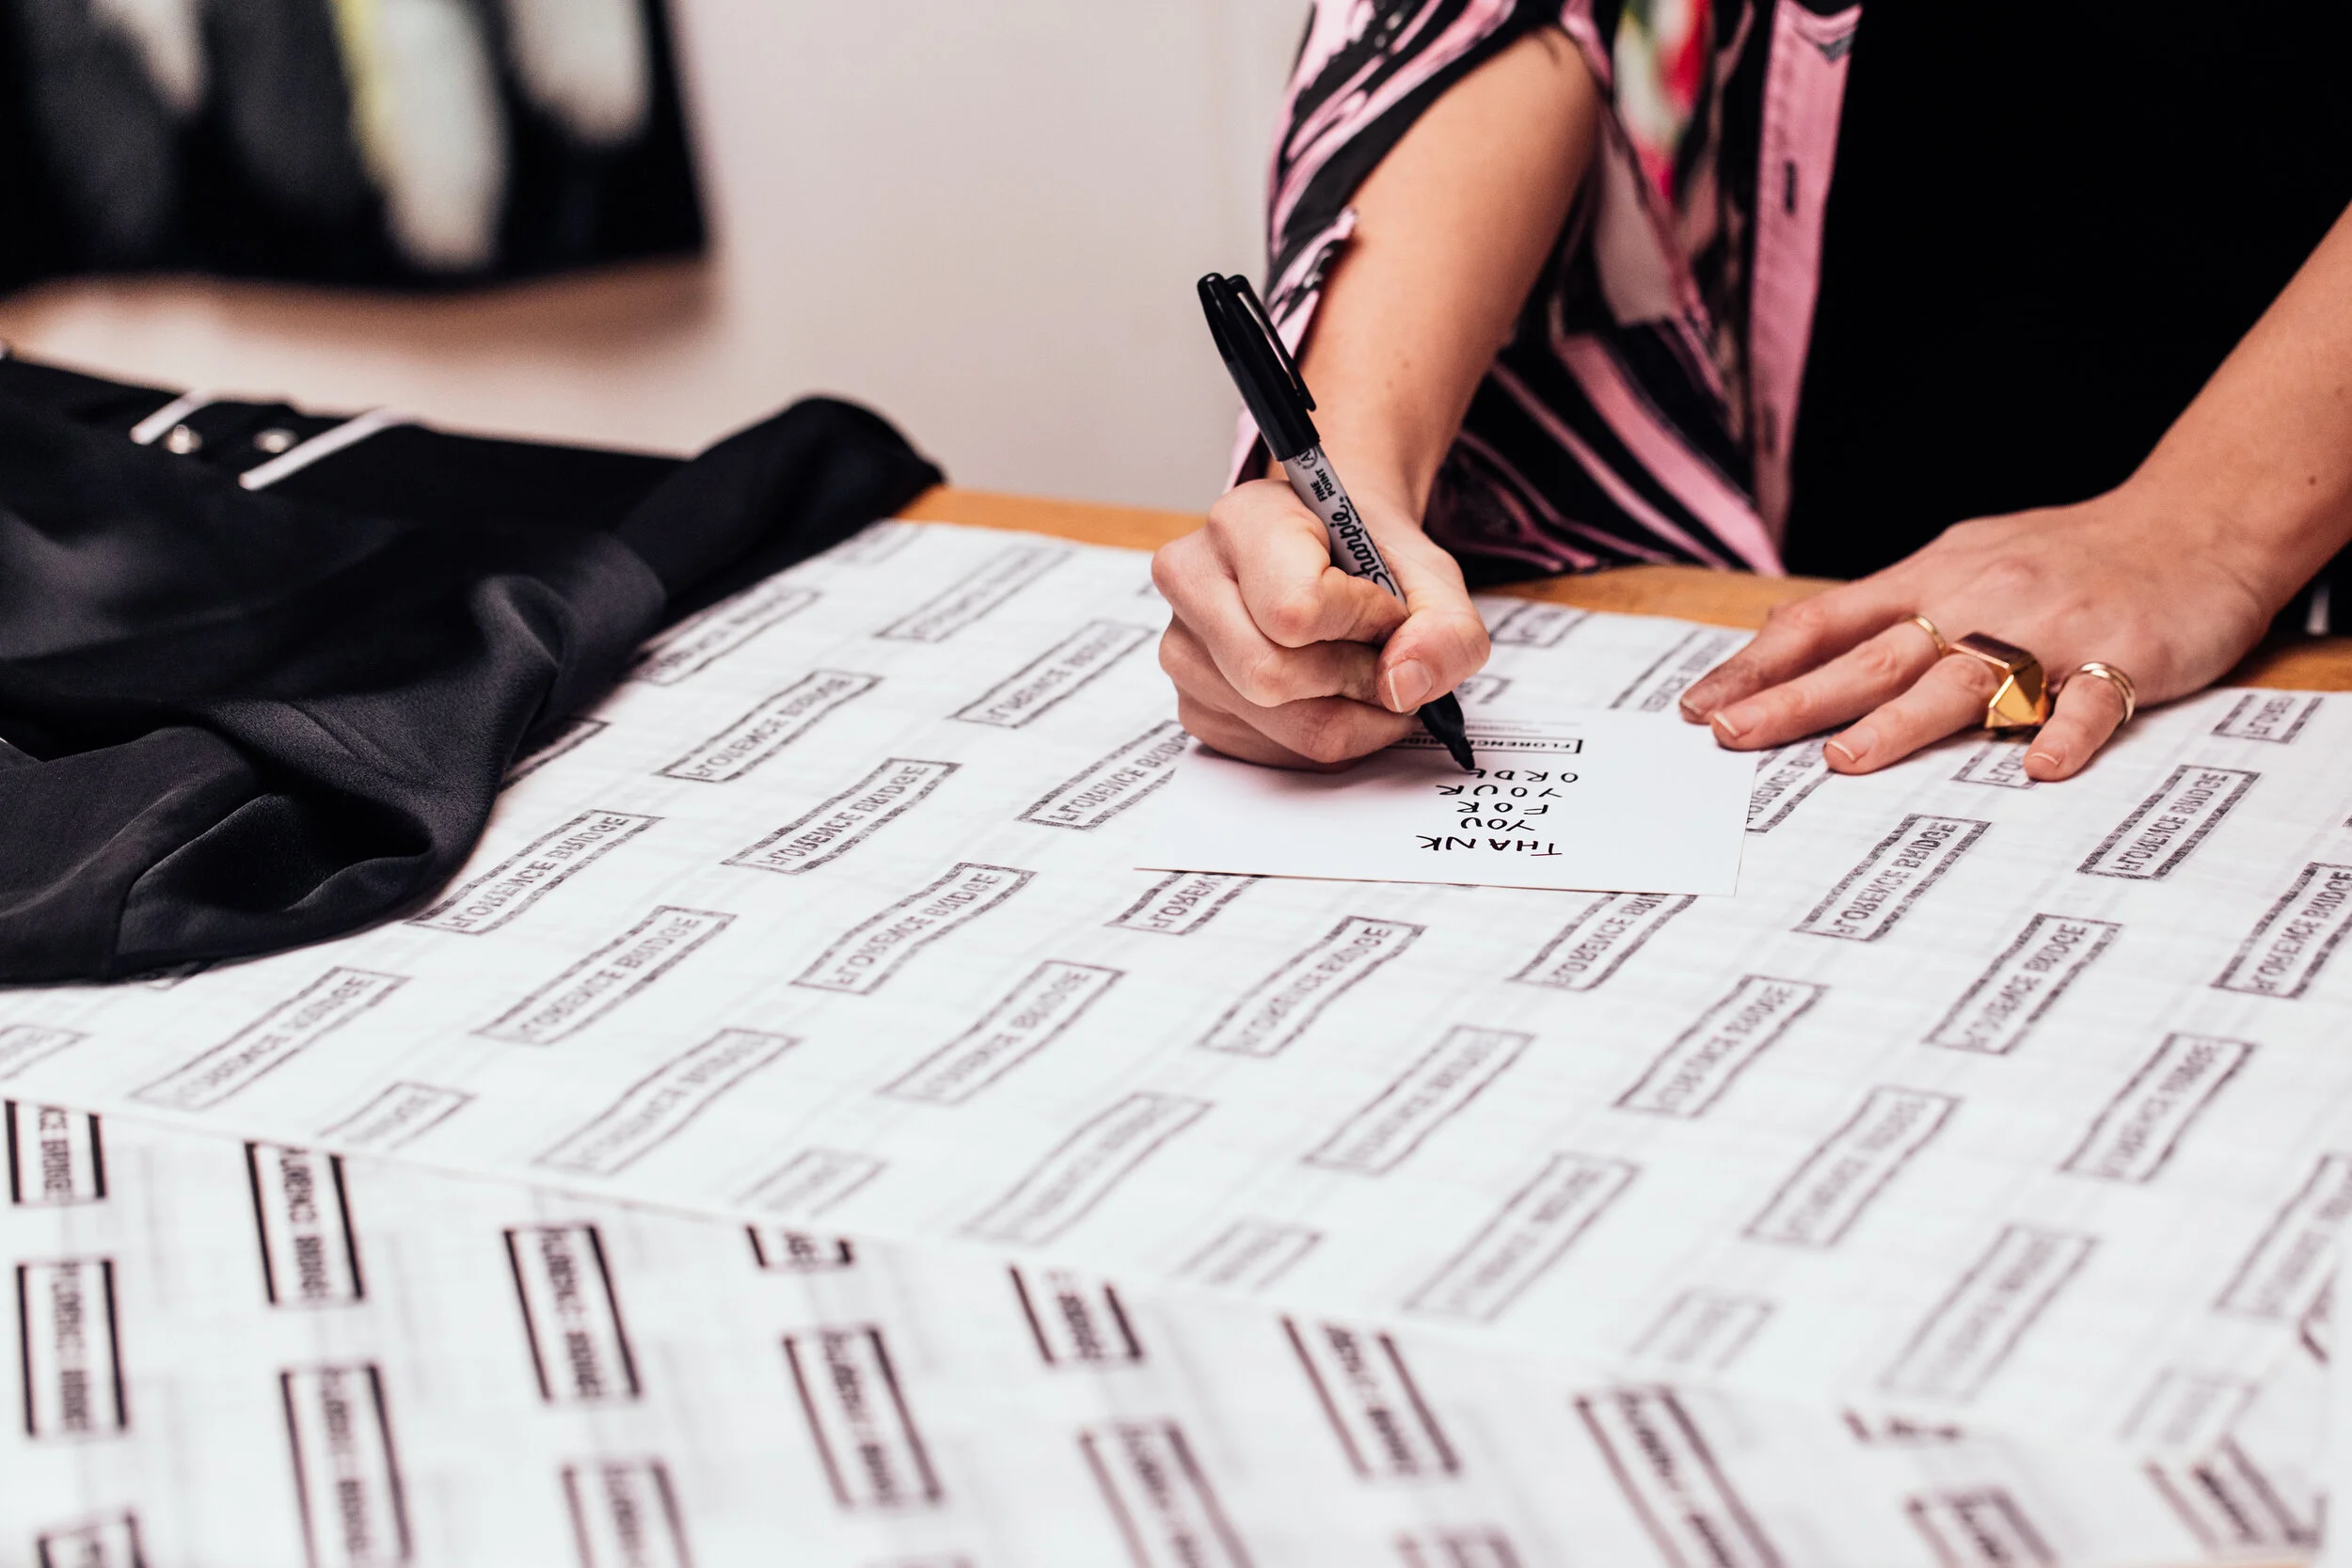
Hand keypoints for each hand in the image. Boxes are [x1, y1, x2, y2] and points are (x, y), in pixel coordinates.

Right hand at [1152, 478, 1490, 767]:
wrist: (1332, 556)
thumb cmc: (1368, 557)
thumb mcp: (1431, 573)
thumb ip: (1446, 627)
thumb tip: (1402, 687)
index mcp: (1243, 521)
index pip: (1294, 609)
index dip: (1363, 622)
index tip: (1384, 608)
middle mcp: (1191, 580)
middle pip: (1273, 677)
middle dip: (1355, 682)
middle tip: (1385, 662)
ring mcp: (1181, 648)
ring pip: (1277, 724)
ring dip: (1348, 717)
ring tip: (1363, 677)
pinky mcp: (1193, 706)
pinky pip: (1269, 753)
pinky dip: (1322, 739)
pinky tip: (1331, 699)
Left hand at [1677, 487, 2277, 780]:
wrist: (2199, 519)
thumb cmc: (2069, 552)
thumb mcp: (1962, 558)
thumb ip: (1885, 604)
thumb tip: (1789, 632)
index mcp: (1933, 578)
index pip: (1824, 623)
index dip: (1758, 666)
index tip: (1699, 707)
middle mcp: (1978, 602)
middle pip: (1872, 658)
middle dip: (1795, 699)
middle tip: (1729, 736)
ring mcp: (2050, 631)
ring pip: (1965, 678)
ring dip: (1903, 720)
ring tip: (1847, 759)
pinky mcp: (2124, 657)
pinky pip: (2092, 703)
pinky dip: (2065, 734)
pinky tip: (2036, 769)